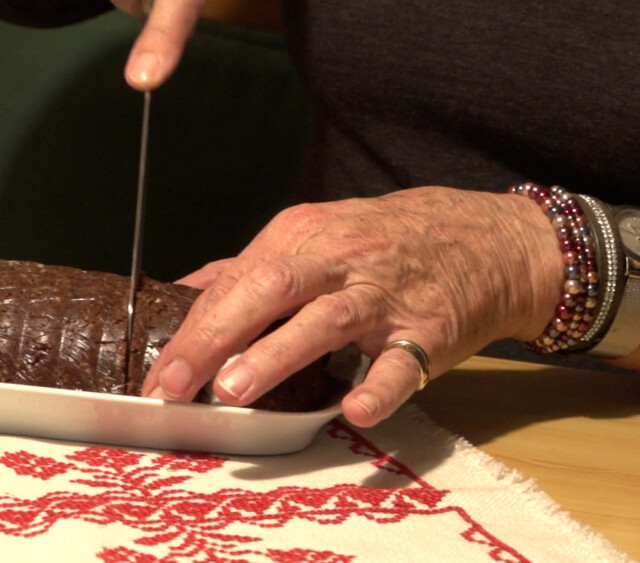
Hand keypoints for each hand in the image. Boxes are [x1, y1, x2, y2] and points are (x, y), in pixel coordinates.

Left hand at [140, 187, 563, 426]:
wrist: (485, 237)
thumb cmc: (384, 241)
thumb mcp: (314, 236)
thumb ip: (250, 267)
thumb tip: (183, 291)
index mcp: (302, 236)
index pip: (235, 282)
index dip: (192, 328)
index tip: (159, 372)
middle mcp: (339, 260)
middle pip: (268, 290)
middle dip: (215, 337)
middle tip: (175, 380)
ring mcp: (384, 296)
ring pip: (326, 321)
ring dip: (276, 355)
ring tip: (234, 390)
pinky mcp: (429, 331)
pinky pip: (402, 363)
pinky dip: (378, 387)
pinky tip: (352, 410)